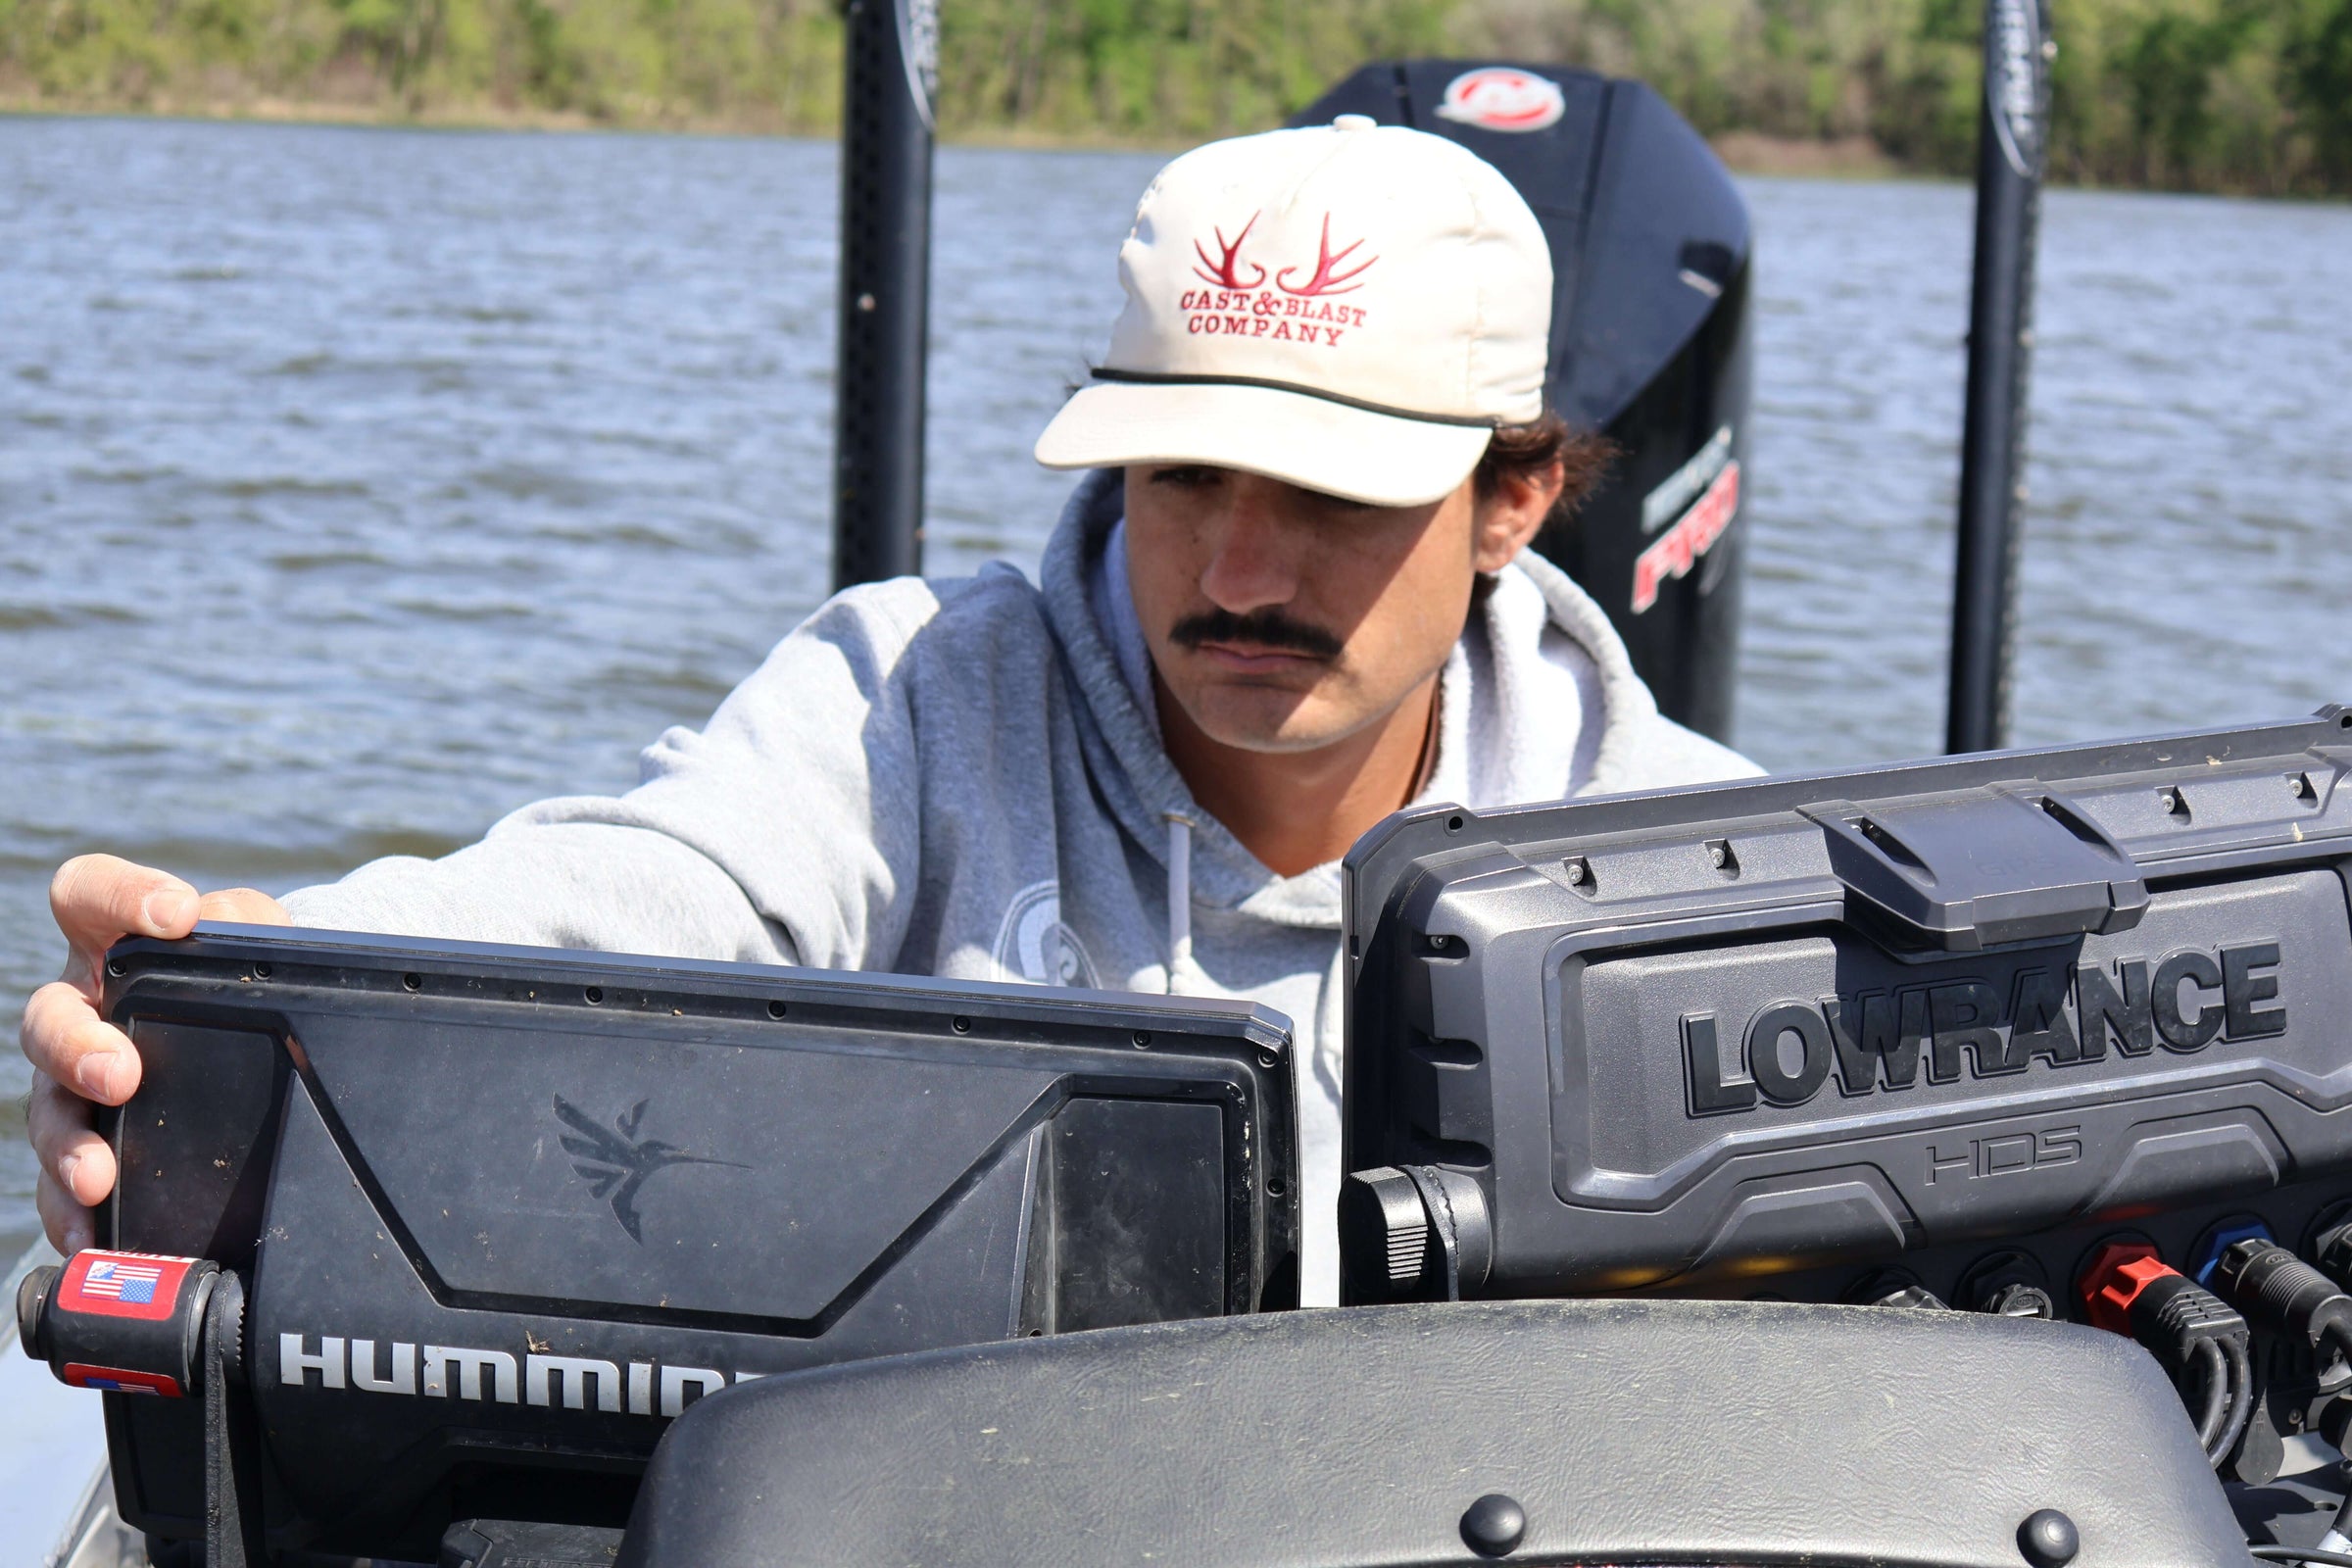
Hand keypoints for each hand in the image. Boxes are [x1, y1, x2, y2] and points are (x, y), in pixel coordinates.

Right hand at [20, 855, 289, 1251]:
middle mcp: (83, 1012)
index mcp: (113, 943)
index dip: (118, 897)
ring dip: (68, 1150)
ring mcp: (78, 1087)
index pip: (87, 894)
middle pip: (48, 1022)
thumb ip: (248, 926)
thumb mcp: (255, 944)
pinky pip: (64, 1190)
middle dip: (77, 1049)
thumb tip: (242, 929)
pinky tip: (92, 1239)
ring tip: (96, 1178)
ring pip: (50, 1115)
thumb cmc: (239, 983)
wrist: (261, 1047)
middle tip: (120, 1074)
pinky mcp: (91, 1151)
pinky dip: (74, 1216)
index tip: (175, 916)